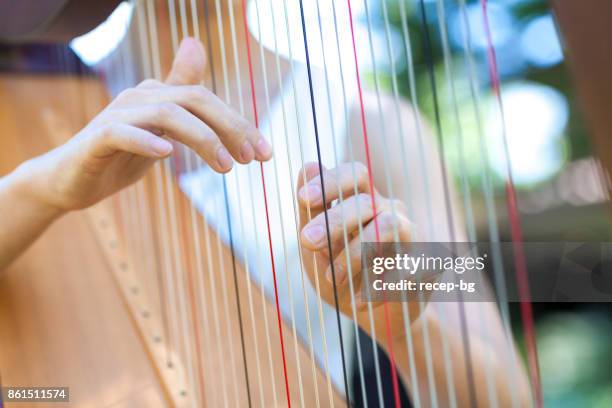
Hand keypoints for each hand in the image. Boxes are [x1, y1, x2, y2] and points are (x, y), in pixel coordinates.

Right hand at [20, 38, 271, 211]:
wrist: (73, 179)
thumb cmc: (122, 155)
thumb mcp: (162, 130)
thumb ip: (183, 98)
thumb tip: (195, 43)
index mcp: (160, 95)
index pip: (208, 100)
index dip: (241, 124)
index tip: (266, 153)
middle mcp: (141, 98)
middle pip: (194, 100)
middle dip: (230, 128)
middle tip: (252, 159)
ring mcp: (118, 116)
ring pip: (167, 115)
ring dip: (202, 139)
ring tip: (225, 167)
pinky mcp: (97, 139)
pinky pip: (122, 133)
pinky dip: (146, 142)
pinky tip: (167, 155)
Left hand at [297, 161, 420, 342]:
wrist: (375, 320)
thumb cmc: (342, 278)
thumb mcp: (316, 250)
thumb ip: (310, 213)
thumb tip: (307, 165)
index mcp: (363, 203)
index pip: (355, 174)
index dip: (330, 181)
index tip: (303, 199)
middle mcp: (390, 212)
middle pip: (365, 201)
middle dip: (333, 221)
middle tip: (306, 240)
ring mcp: (412, 236)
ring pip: (387, 225)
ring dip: (355, 253)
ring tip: (335, 278)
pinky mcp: (429, 264)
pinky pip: (406, 265)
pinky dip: (376, 286)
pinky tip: (361, 301)